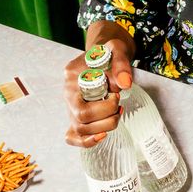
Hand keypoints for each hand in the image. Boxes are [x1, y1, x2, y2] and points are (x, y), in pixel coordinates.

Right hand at [64, 22, 134, 147]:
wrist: (103, 58)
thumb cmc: (108, 54)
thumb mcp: (116, 50)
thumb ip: (120, 64)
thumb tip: (125, 84)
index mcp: (72, 74)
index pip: (84, 96)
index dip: (105, 102)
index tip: (117, 93)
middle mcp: (67, 92)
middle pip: (81, 116)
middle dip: (107, 115)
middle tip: (118, 103)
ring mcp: (70, 107)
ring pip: (80, 129)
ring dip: (104, 127)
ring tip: (117, 113)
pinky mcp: (75, 118)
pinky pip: (74, 137)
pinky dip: (88, 141)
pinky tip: (103, 135)